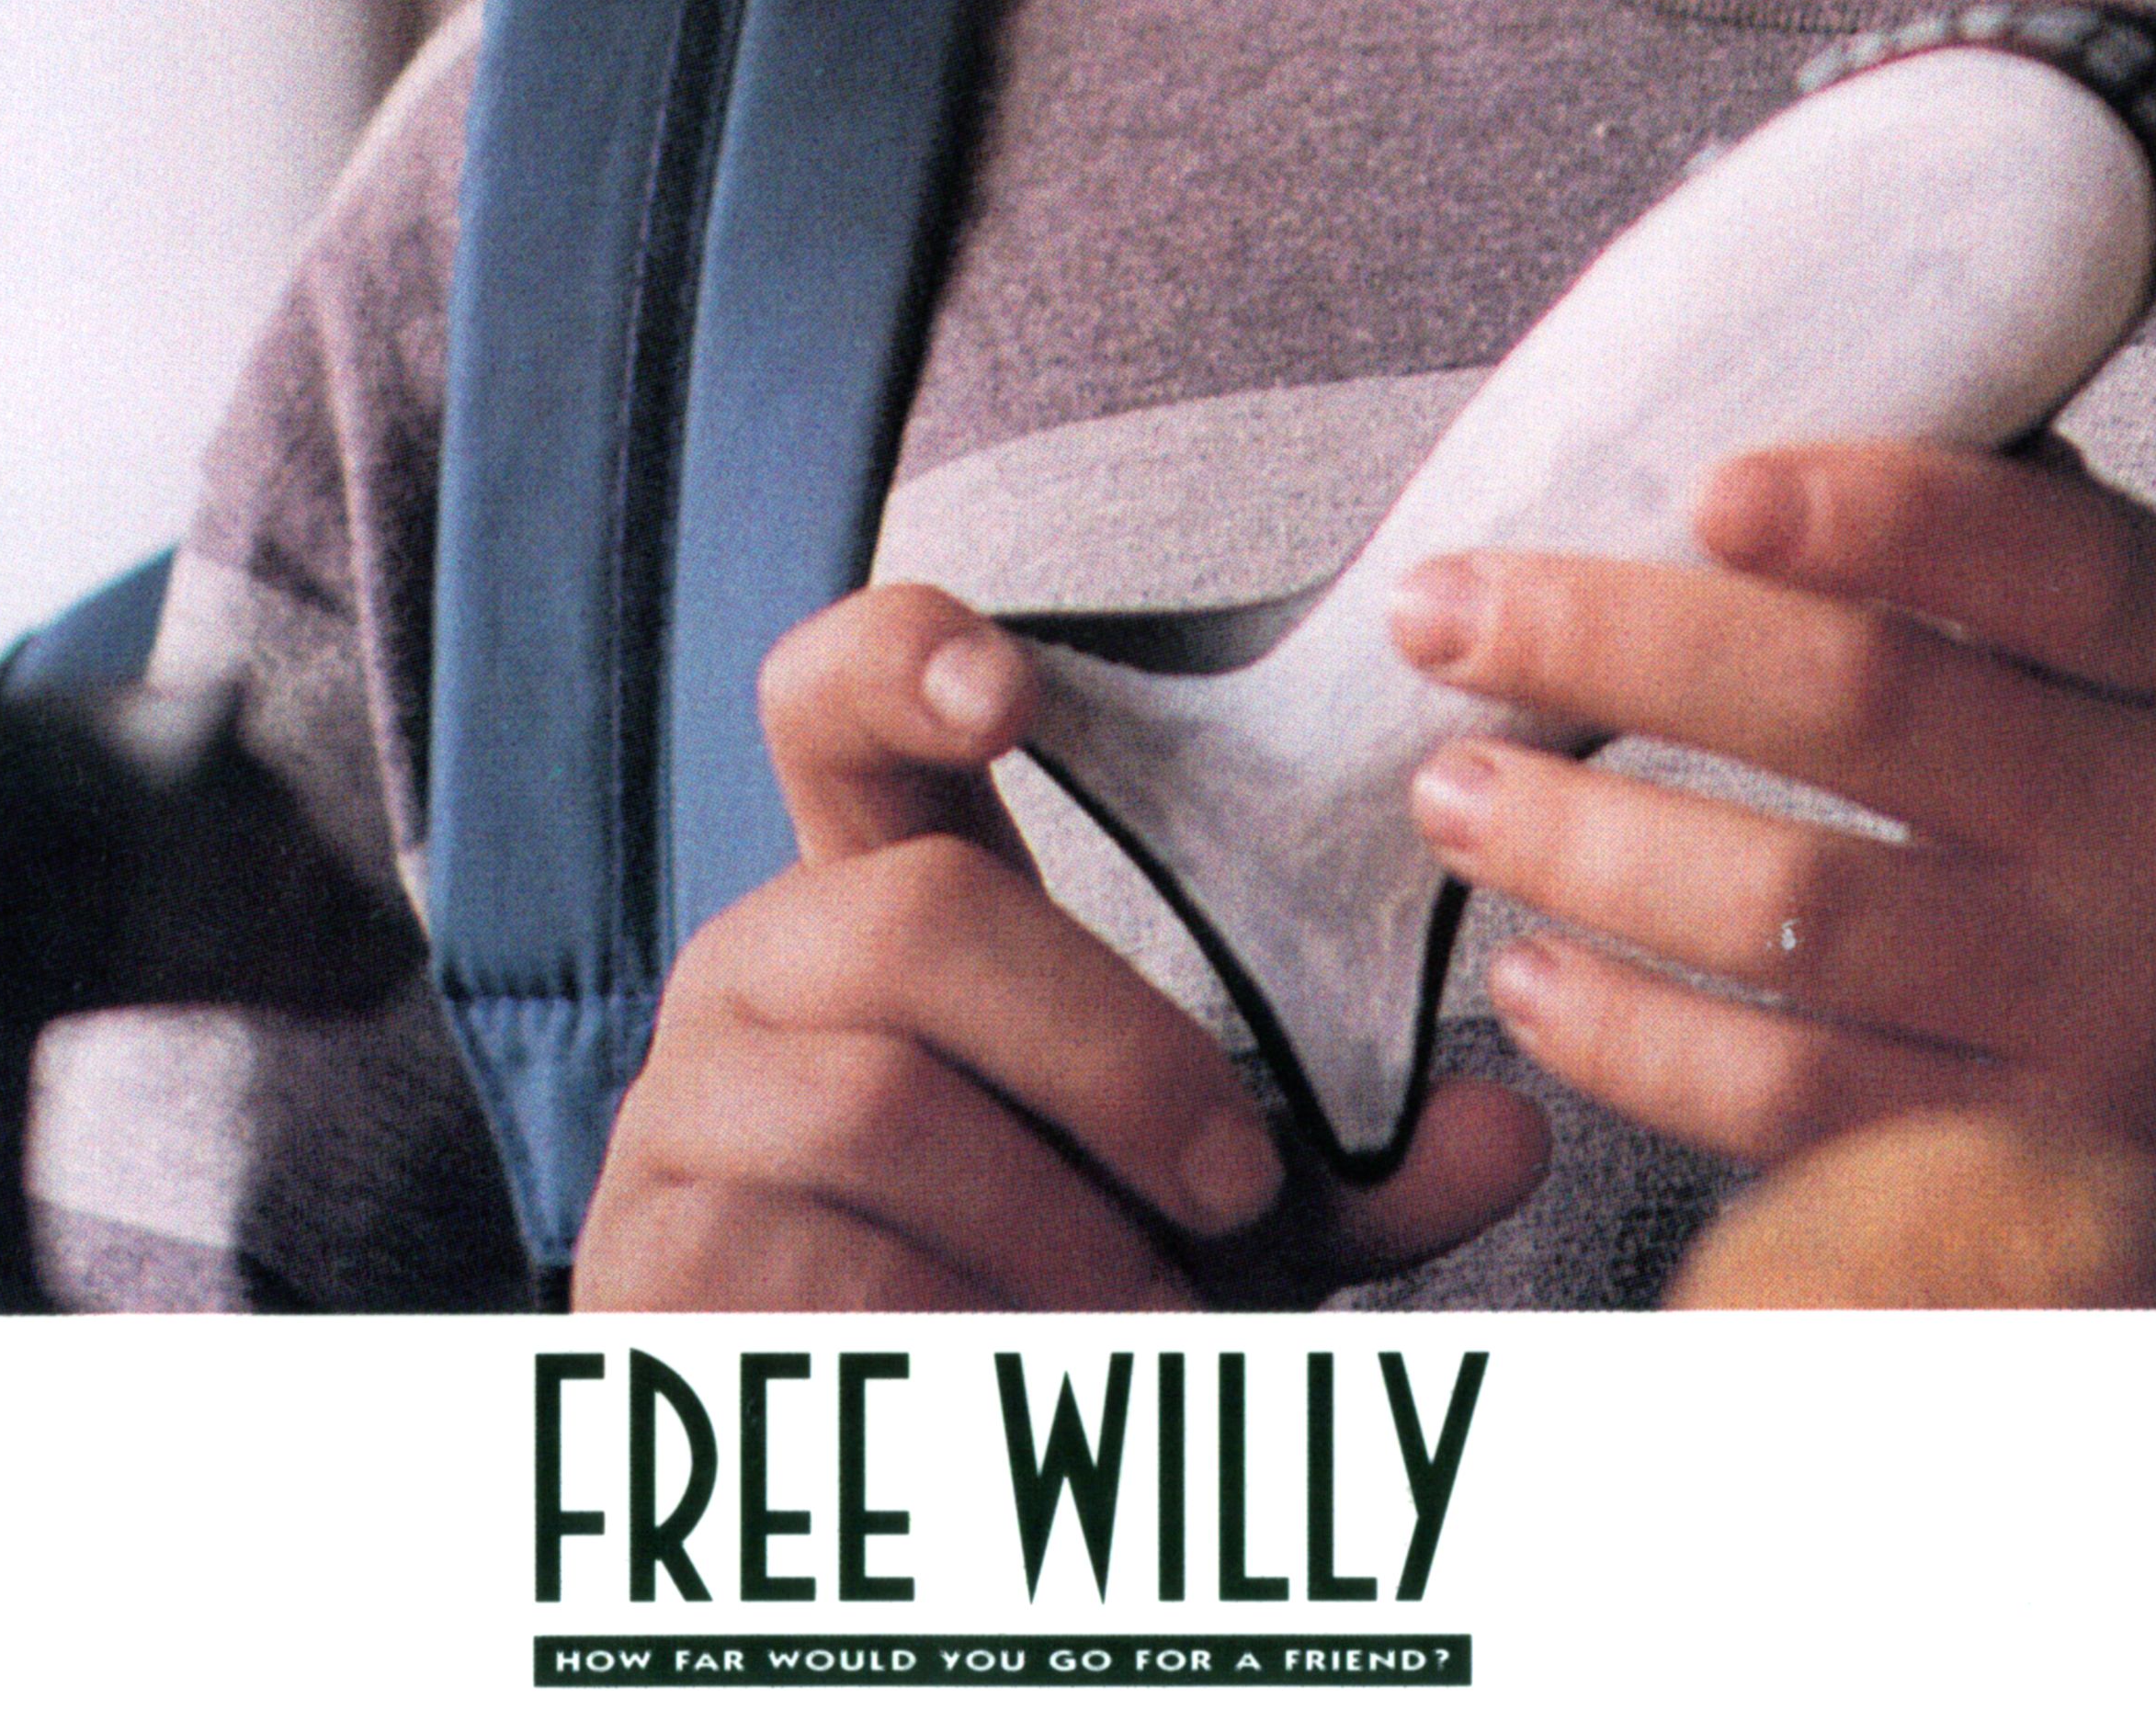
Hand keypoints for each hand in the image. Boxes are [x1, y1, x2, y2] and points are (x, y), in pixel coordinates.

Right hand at [573, 582, 1550, 1307]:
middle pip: (919, 919)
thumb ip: (1349, 1181)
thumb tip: (1509, 1134)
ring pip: (885, 1111)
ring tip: (1148, 1334)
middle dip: (1115, 1053)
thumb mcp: (1199, 1230)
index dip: (901, 658)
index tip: (1009, 693)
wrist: (881, 1497)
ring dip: (1058, 1240)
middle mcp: (752, 970)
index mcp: (878, 909)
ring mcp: (679, 1112)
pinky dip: (965, 1341)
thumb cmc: (1044, 1305)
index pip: (835, 704)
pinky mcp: (645, 1261)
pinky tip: (1029, 1399)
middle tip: (1236, 1191)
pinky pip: (819, 1266)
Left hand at [1387, 437, 2155, 1302]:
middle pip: (1864, 708)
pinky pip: (1781, 1101)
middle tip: (1447, 612)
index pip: (2046, 556)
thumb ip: (1996, 534)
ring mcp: (2089, 1020)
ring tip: (1453, 789)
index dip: (1871, 509)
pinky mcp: (2006, 1167)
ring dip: (1583, 845)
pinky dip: (1629, 1037)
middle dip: (1616, 644)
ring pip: (1792, 914)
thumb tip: (1746, 400)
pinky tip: (1534, 971)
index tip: (1703, 484)